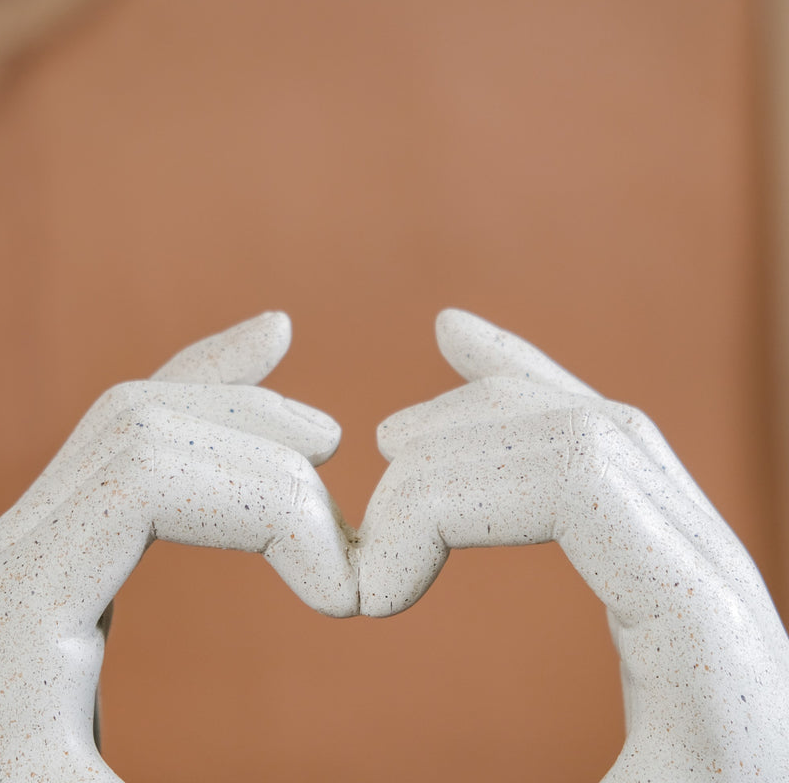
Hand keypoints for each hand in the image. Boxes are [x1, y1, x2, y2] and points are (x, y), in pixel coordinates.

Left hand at [0, 312, 356, 781]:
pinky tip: (264, 343)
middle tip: (346, 535)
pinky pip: (133, 434)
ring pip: (140, 412)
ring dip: (241, 408)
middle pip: (151, 428)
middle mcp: (13, 545)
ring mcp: (35, 532)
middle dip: (270, 466)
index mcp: (16, 600)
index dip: (271, 510)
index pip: (151, 477)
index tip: (341, 597)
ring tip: (323, 436)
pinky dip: (203, 382)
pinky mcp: (66, 539)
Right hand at [358, 309, 788, 780]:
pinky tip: (463, 343)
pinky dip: (522, 384)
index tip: (376, 593)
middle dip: (444, 465)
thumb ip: (487, 781)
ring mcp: (693, 545)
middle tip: (370, 535)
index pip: (572, 479)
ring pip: (586, 421)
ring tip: (396, 436)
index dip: (444, 504)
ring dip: (477, 412)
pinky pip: (595, 442)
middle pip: (572, 437)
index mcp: (701, 628)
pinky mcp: (664, 546)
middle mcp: (712, 564)